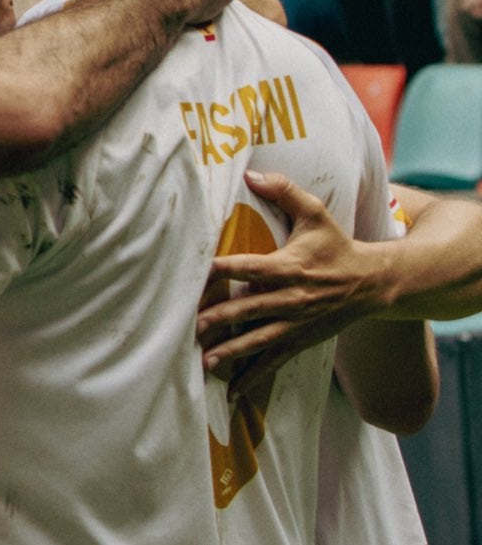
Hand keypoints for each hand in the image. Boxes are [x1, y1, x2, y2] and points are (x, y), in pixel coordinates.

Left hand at [195, 169, 388, 397]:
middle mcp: (291, 297)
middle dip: (220, 319)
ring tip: (205, 363)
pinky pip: (274, 361)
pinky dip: (253, 377)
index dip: (222, 270)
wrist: (373, 283)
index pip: (248, 267)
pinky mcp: (301, 340)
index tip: (196, 274)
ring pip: (259, 340)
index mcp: (288, 266)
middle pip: (249, 308)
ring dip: (232, 352)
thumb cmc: (336, 245)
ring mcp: (296, 323)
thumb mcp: (316, 213)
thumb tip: (252, 174)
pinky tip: (232, 391)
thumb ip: (284, 191)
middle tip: (191, 327)